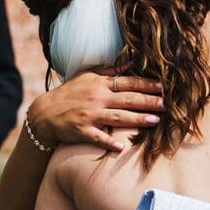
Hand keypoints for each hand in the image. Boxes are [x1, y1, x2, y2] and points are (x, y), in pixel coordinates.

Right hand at [27, 66, 162, 152]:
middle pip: (127, 99)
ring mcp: (89, 115)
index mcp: (99, 84)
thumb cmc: (69, 93)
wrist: (44, 113)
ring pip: (117, 117)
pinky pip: (97, 137)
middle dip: (147, 101)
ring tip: (155, 121)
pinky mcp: (81, 130)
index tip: (162, 87)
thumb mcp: (87, 76)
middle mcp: (96, 98)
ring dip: (137, 119)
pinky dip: (108, 142)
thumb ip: (109, 70)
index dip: (145, 84)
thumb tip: (130, 63)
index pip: (127, 83)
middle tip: (165, 104)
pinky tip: (121, 147)